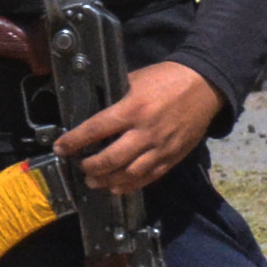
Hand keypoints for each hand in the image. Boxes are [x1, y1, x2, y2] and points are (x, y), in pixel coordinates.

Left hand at [56, 59, 223, 195]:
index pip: (96, 129)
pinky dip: (130, 185)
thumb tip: (93, 110)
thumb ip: (115, 98)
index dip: (74, 141)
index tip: (60, 148)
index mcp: (133, 108)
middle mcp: (145, 131)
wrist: (205, 85)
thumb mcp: (135, 80)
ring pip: (129, 174)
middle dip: (90, 166)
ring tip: (94, 181)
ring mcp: (160, 147)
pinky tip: (117, 187)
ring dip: (107, 181)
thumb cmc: (166, 79)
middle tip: (81, 167)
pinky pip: (149, 177)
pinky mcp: (173, 157)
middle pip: (110, 159)